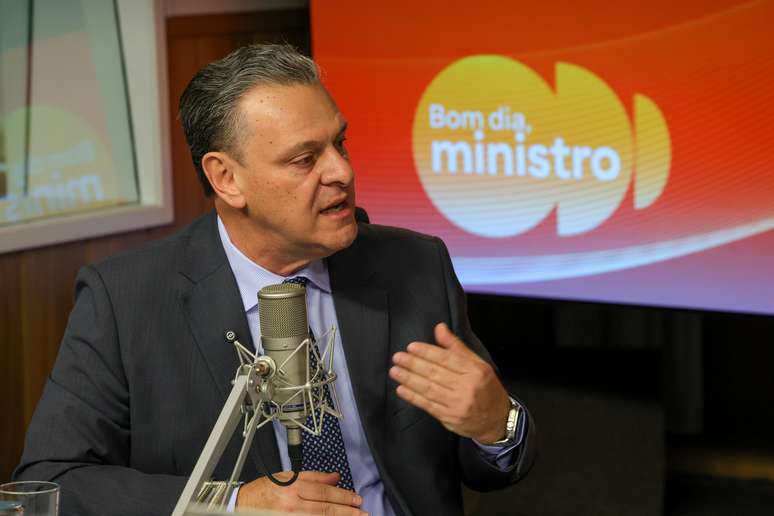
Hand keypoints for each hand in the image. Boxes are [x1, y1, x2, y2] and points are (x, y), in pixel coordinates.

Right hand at [236, 471, 365, 514]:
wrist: (243, 504)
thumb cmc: (264, 490)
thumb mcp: (288, 476)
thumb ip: (314, 477)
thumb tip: (335, 477)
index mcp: (293, 487)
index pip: (324, 492)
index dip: (343, 496)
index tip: (356, 499)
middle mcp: (291, 504)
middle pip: (325, 508)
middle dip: (346, 511)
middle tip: (361, 512)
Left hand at [389, 322, 510, 443]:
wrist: (498, 420)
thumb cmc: (486, 388)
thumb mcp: (478, 364)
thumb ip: (457, 346)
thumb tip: (439, 328)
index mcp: (475, 371)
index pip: (447, 359)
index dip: (427, 352)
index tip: (411, 347)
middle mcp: (467, 388)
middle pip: (436, 373)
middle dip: (414, 364)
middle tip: (398, 357)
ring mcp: (457, 405)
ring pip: (429, 389)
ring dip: (409, 379)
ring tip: (395, 371)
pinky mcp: (449, 418)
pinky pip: (428, 405)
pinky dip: (413, 397)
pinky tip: (402, 389)